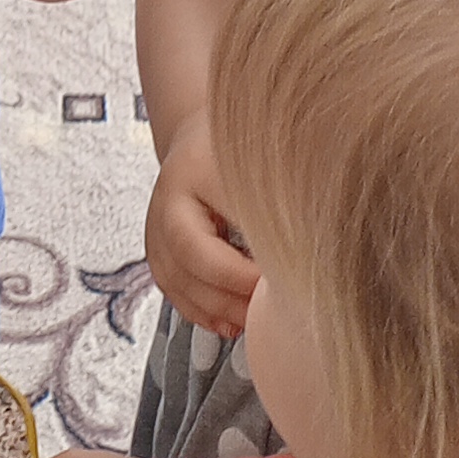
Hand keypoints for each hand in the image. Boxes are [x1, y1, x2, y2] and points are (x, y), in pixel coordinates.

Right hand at [145, 115, 257, 337]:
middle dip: (226, 298)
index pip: (201, 242)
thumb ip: (276, 205)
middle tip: (267, 312)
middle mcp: (163, 207)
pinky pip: (174, 290)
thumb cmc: (241, 147)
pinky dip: (202, 311)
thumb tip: (302, 250)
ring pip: (175, 284)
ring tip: (253, 321)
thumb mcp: (262, 165)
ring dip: (215, 310)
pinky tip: (231, 321)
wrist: (207, 135)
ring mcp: (156, 230)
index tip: (275, 286)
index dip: (237, 275)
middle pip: (183, 268)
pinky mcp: (161, 249)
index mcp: (186, 180)